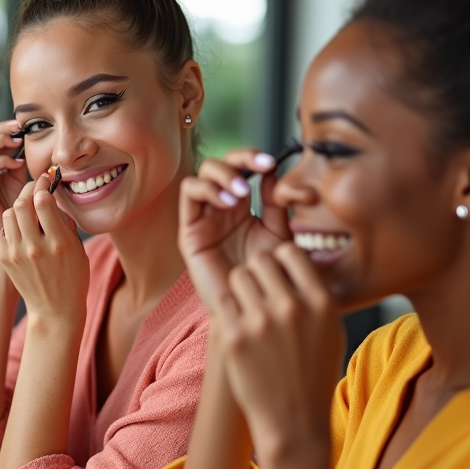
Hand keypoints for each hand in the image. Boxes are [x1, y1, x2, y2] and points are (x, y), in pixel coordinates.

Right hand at [0, 120, 28, 252]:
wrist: (15, 240)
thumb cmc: (20, 212)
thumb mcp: (20, 180)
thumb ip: (18, 161)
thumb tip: (24, 139)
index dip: (1, 128)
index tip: (21, 125)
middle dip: (0, 130)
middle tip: (19, 129)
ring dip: (0, 140)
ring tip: (18, 144)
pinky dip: (1, 160)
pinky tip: (16, 165)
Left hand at [0, 174, 88, 324]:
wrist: (54, 311)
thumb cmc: (72, 278)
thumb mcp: (78, 249)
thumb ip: (65, 222)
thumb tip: (53, 196)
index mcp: (58, 243)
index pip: (43, 201)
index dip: (44, 185)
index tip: (46, 180)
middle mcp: (35, 247)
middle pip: (22, 204)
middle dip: (29, 191)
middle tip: (35, 190)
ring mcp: (16, 254)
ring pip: (9, 214)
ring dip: (19, 208)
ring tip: (29, 212)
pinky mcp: (5, 259)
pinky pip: (4, 230)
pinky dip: (12, 225)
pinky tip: (22, 230)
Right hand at [178, 148, 289, 314]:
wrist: (255, 311)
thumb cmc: (270, 279)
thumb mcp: (280, 235)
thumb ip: (275, 204)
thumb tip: (271, 170)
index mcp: (244, 207)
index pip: (243, 167)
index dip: (254, 157)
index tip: (272, 162)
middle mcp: (221, 208)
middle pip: (220, 163)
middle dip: (239, 158)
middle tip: (259, 167)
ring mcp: (204, 218)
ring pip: (202, 173)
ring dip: (223, 174)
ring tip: (242, 193)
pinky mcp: (190, 231)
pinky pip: (189, 194)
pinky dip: (207, 189)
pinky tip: (227, 203)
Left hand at [216, 243, 342, 460]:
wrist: (293, 421)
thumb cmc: (313, 373)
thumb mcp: (330, 329)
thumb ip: (314, 293)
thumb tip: (293, 260)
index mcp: (320, 302)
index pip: (289, 252)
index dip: (280, 261)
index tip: (277, 276)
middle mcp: (291, 307)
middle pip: (260, 260)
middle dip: (257, 273)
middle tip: (258, 294)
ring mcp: (260, 322)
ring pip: (237, 276)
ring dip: (240, 289)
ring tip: (249, 311)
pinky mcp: (233, 336)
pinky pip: (222, 300)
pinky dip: (228, 310)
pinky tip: (238, 326)